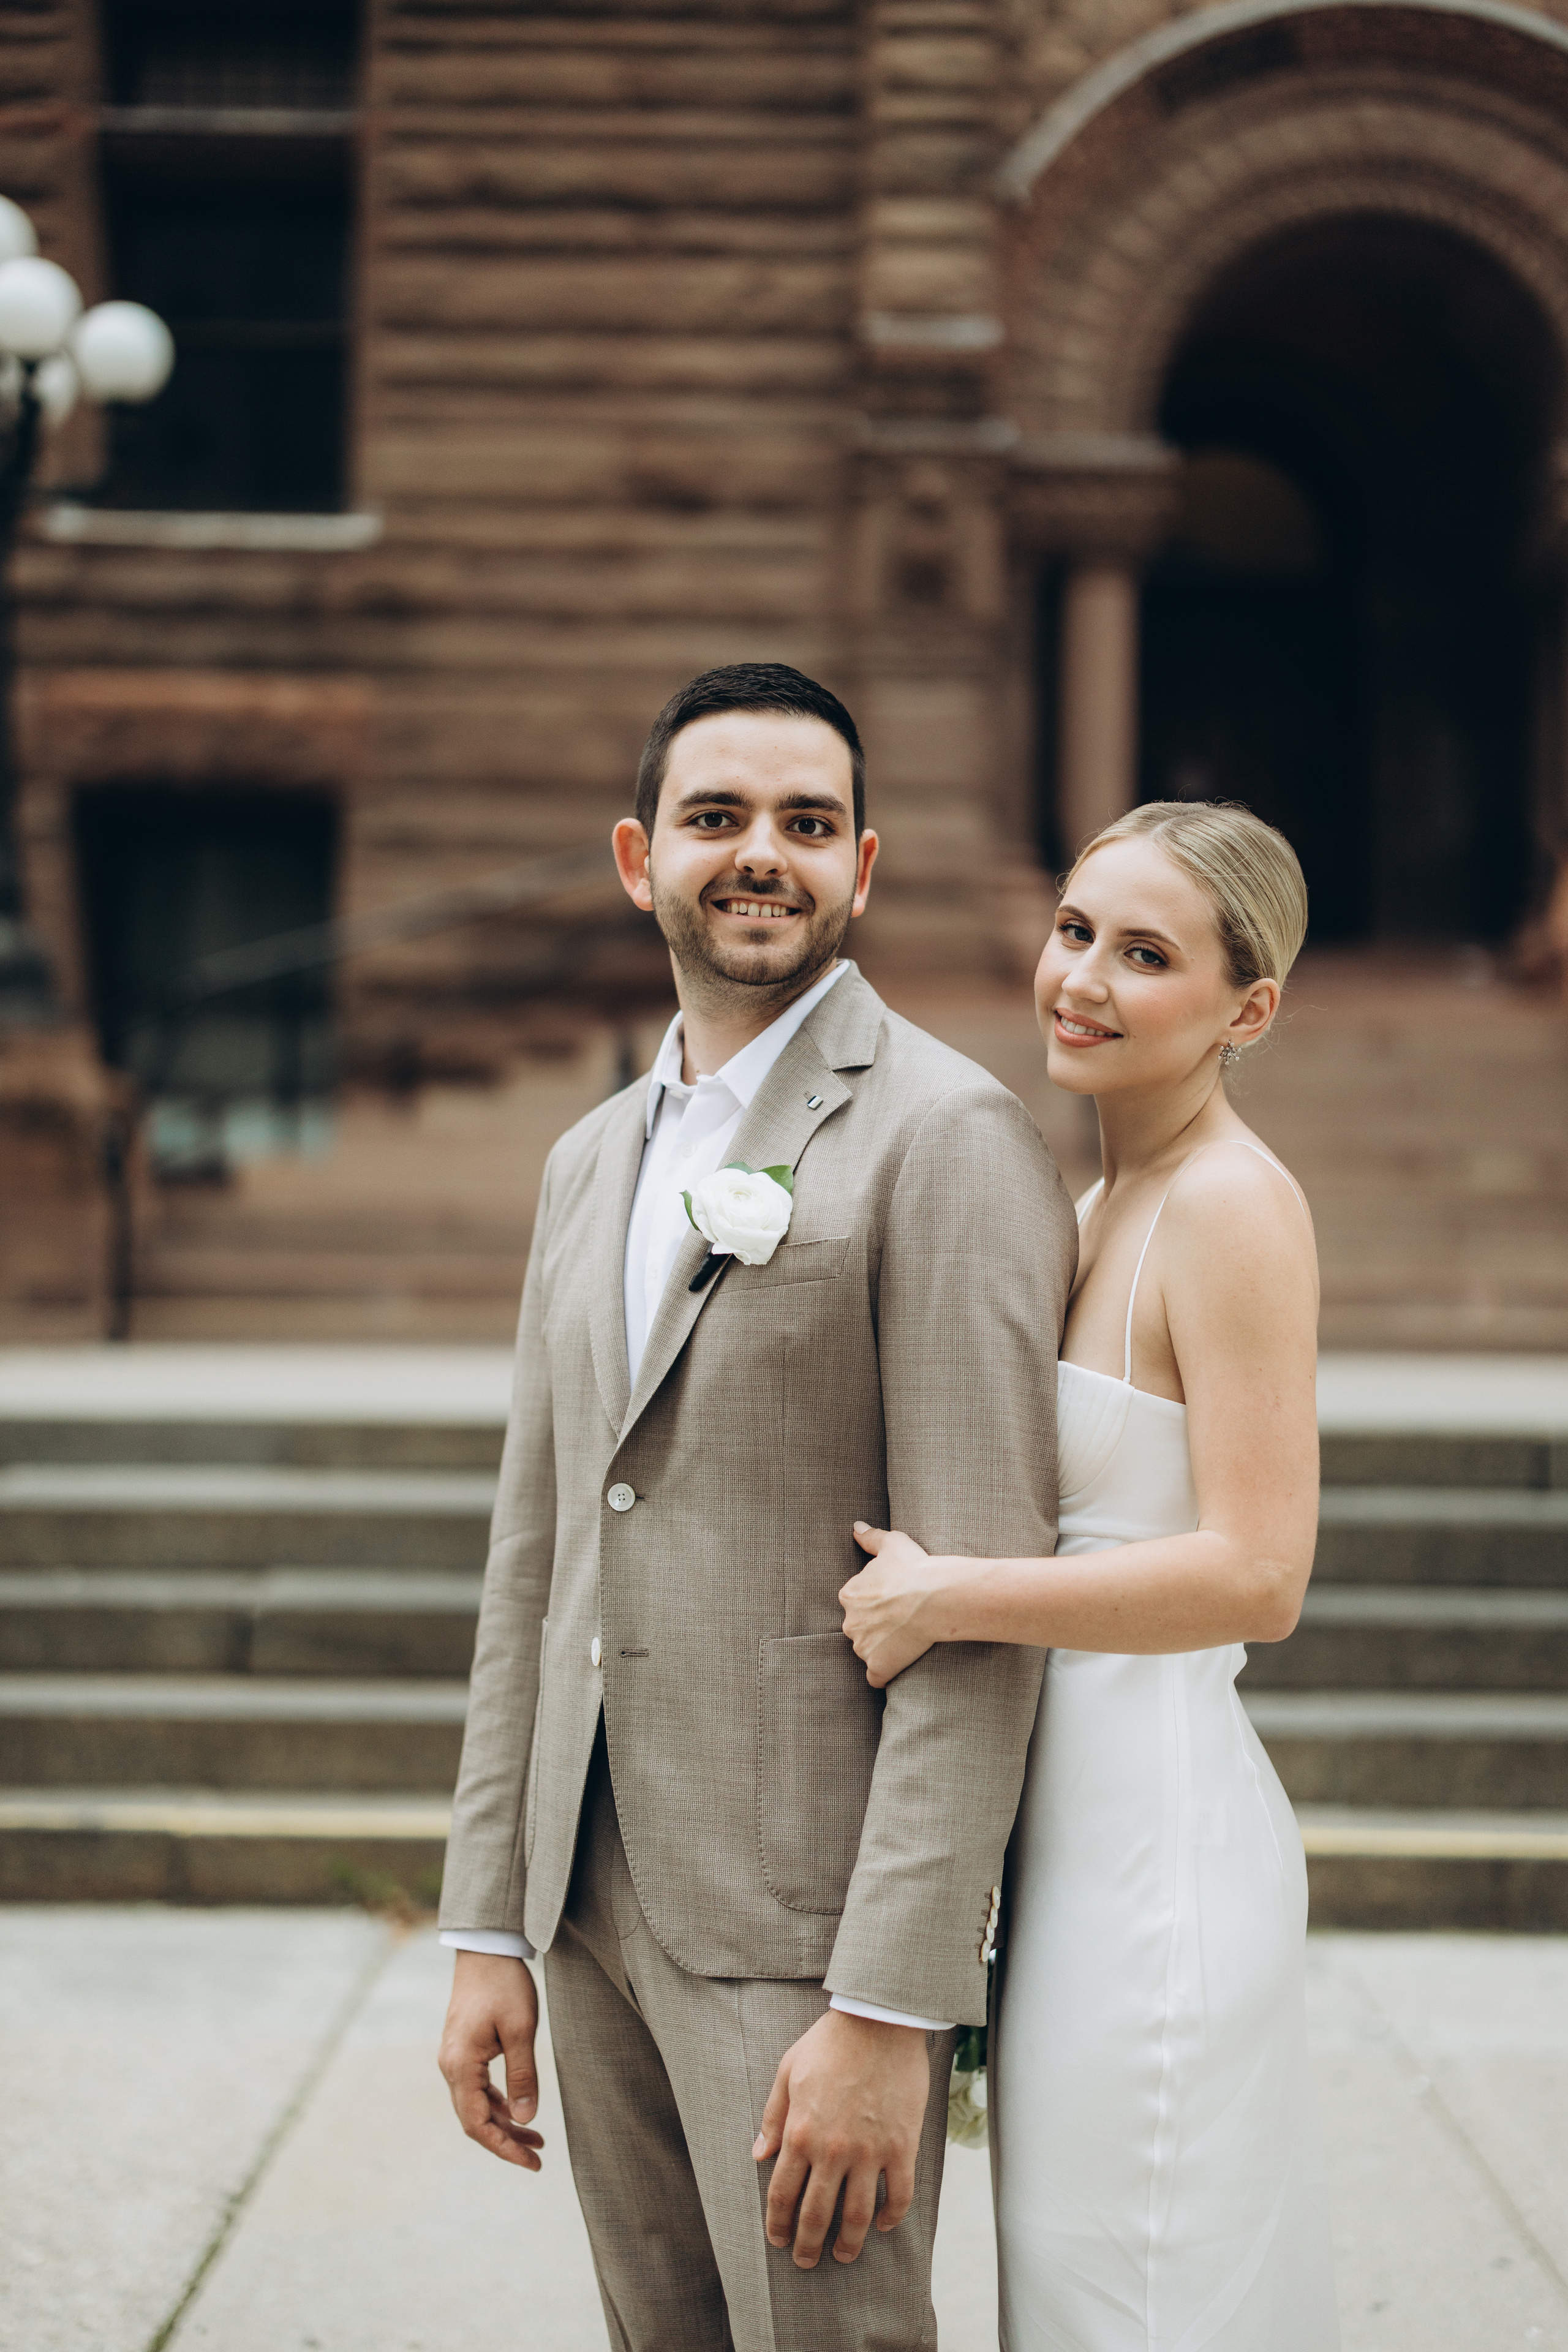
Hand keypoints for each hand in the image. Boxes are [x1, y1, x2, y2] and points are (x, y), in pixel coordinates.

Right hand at [438, 1950, 545, 2170]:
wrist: (486, 1949)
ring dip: (504, 2123)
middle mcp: (451, 2066)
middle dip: (506, 2141)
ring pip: (476, 2105)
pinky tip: (519, 2109)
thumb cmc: (504, 1985)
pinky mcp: (463, 2049)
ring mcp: (455, 2058)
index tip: (532, 2162)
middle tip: (539, 2156)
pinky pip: (478, 2087)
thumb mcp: (521, 2030)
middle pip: (474, 2119)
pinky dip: (498, 2103)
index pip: (476, 2123)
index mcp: (460, 2065)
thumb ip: (523, 2076)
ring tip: (537, 2138)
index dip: (503, 2148)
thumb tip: (526, 2120)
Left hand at [752, 2009, 929, 2267]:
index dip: (777, 2223)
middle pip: (816, 2214)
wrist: (879, 2022)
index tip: (777, 2240)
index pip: (782, 2194)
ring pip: (858, 2216)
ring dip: (848, 2244)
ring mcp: (869, 2152)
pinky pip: (898, 2196)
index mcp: (800, 2132)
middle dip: (807, 2246)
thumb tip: (758, 2155)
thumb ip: (772, 2117)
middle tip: (805, 2262)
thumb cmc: (829, 2043)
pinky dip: (891, 2218)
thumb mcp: (787, 2072)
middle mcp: (832, 2150)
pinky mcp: (902, 2147)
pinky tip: (883, 2226)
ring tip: (842, 2256)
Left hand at [839, 1522, 945, 1686]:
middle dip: (875, 1625)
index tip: (892, 1600)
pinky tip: (896, 1666)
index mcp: (849, 1595)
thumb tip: (856, 1527)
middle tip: (900, 1619)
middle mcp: (850, 1623)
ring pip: (867, 1650)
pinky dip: (883, 1673)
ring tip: (905, 1639)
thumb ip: (870, 1537)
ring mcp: (863, 1647)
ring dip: (881, 1647)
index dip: (875, 1602)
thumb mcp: (891, 1543)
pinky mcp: (878, 1666)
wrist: (934, 1597)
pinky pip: (875, 1677)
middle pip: (859, 1627)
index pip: (856, 1602)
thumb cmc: (913, 1568)